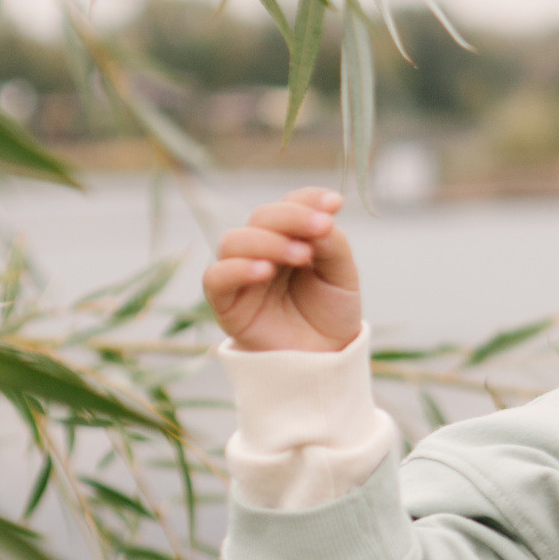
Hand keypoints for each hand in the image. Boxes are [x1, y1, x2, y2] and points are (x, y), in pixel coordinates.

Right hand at [203, 188, 360, 353]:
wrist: (325, 361)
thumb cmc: (331, 315)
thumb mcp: (342, 277)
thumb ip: (332, 245)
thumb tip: (321, 220)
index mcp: (290, 237)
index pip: (290, 204)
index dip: (309, 198)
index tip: (335, 203)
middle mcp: (261, 250)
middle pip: (261, 217)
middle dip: (292, 217)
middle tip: (322, 228)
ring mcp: (241, 275)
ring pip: (233, 240)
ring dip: (267, 241)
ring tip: (301, 255)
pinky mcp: (227, 304)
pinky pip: (216, 278)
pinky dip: (237, 268)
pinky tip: (265, 271)